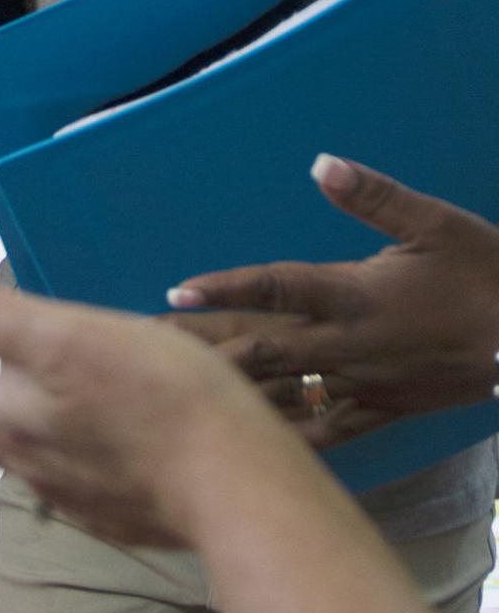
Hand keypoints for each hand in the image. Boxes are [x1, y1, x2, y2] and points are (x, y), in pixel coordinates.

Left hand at [0, 275, 265, 547]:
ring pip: (22, 450)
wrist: (239, 485)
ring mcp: (79, 497)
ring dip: (8, 410)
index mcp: (11, 422)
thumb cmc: (156, 396)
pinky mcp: (121, 513)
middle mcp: (33, 467)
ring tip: (23, 377)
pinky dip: (55, 438)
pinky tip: (86, 423)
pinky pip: (69, 474)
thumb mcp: (64, 337)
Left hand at [166, 154, 498, 423]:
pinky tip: (254, 448)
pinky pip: (327, 429)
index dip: (226, 289)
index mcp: (354, 295)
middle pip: (263, 350)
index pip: (277, 287)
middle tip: (148, 355)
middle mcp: (348, 345)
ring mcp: (363, 383)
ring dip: (232, 393)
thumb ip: (374, 196)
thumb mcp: (436, 223)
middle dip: (205, 352)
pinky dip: (287, 435)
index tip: (176, 294)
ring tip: (178, 397)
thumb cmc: (488, 273)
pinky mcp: (383, 410)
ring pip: (285, 392)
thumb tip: (321, 164)